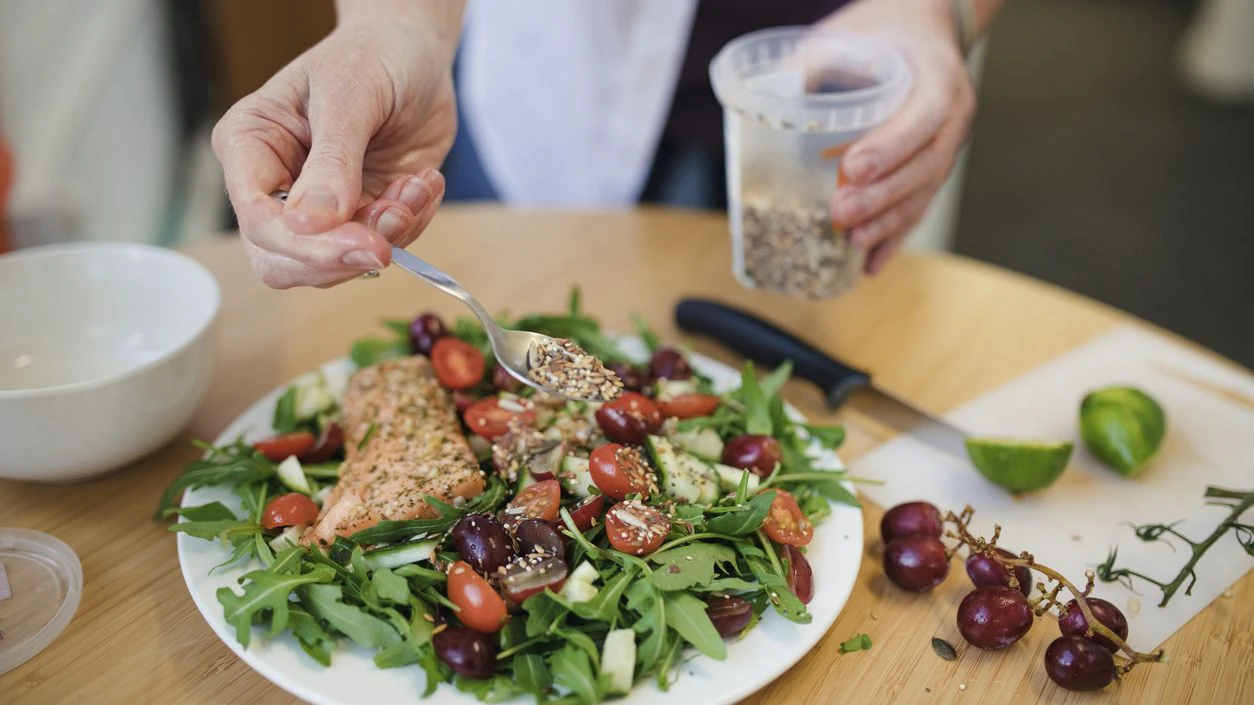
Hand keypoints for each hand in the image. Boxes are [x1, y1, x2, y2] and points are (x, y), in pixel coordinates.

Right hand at [212, 18, 456, 287]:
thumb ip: (332, 161)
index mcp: (250, 147)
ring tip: (416, 184)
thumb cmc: (371, 56)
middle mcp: (276, 185)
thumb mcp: (349, 96)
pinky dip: (411, 224)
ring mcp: (320, 207)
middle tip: (392, 230)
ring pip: (336, 264)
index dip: (306, 244)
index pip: (258, 220)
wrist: (415, 53)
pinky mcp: (362, 215)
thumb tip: (308, 225)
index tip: (363, 243)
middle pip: (284, 261)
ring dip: (388, 233)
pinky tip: (422, 182)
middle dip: (343, 255)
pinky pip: (380, 247)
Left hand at [819, 0, 976, 273]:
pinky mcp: (932, 169)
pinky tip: (870, 263)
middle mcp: (952, 117)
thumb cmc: (884, 32)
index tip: (852, 168)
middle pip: (926, 166)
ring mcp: (946, 146)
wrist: (923, 30)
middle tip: (840, 213)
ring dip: (888, 223)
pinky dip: (893, 238)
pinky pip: (918, 208)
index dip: (890, 148)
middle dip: (882, 196)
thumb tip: (766, 96)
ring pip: (924, 193)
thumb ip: (813, 62)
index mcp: (938, 78)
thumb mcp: (850, 33)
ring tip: (854, 242)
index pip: (923, 118)